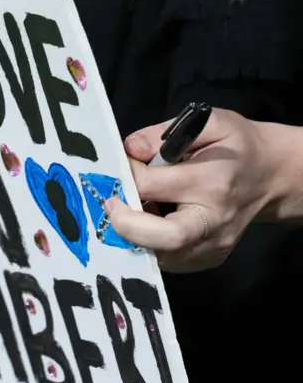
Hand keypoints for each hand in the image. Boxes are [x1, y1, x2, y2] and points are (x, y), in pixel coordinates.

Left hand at [105, 109, 272, 271]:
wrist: (271, 175)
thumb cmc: (237, 146)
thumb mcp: (210, 123)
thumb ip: (164, 133)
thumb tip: (129, 149)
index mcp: (212, 181)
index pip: (153, 185)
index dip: (127, 176)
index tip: (119, 167)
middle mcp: (214, 219)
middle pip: (165, 237)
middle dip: (126, 224)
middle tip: (110, 205)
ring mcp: (213, 245)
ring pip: (162, 256)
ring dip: (134, 236)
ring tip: (129, 211)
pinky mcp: (209, 259)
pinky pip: (169, 260)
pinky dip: (148, 245)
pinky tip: (147, 223)